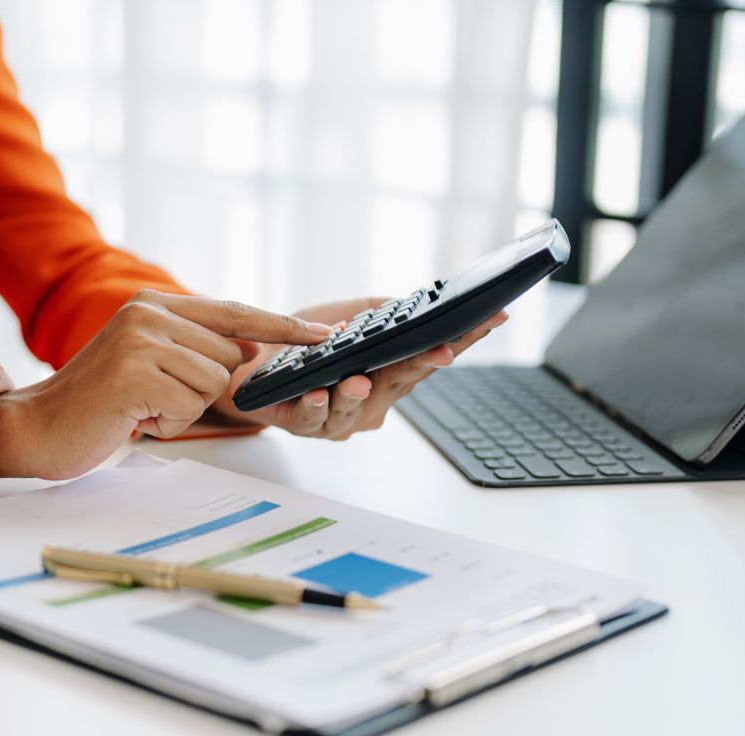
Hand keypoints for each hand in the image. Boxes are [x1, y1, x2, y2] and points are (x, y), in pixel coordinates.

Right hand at [0, 290, 331, 478]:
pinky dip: (167, 423)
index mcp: (154, 303)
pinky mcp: (135, 373)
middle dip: (203, 389)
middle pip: (230, 356)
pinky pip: (191, 406)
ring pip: (215, 383)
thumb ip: (195, 348)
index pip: (234, 312)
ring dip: (184, 409)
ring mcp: (141, 340)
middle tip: (154, 398)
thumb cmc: (97, 403)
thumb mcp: (148, 362)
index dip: (282, 327)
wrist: (37, 427)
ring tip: (141, 407)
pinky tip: (134, 418)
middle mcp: (148, 312)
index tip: (324, 336)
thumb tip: (250, 349)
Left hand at [211, 297, 507, 439]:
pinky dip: (316, 406)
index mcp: (388, 373)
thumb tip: (411, 303)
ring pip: (354, 408)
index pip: (431, 352)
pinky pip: (312, 418)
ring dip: (358, 393)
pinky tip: (319, 392)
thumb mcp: (348, 317)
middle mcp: (371, 400)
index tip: (492, 317)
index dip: (465, 337)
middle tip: (443, 350)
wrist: (253, 364)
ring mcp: (339, 417)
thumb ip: (380, 311)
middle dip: (424, 364)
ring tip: (359, 379)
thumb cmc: (304, 345)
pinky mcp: (301, 423)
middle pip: (403, 380)